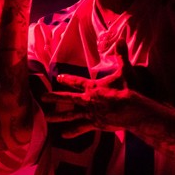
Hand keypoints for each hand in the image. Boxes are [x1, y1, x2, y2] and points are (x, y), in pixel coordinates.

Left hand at [40, 40, 154, 137]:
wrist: (132, 110)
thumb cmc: (128, 90)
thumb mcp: (125, 71)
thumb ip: (121, 55)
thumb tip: (120, 39)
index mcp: (93, 87)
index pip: (77, 81)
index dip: (67, 79)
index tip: (58, 77)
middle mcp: (88, 100)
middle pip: (68, 98)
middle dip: (54, 97)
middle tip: (42, 98)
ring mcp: (90, 113)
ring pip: (70, 115)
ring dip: (58, 116)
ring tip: (46, 118)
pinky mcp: (95, 124)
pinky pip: (81, 128)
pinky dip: (72, 131)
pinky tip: (63, 134)